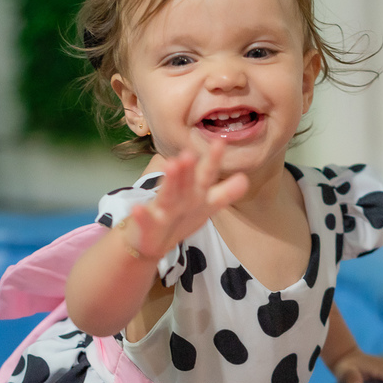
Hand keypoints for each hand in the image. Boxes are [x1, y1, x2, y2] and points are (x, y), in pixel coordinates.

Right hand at [121, 141, 247, 257]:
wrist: (151, 241)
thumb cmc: (180, 218)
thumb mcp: (205, 206)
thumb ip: (224, 193)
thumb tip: (244, 179)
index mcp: (195, 193)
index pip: (205, 175)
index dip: (213, 161)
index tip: (220, 142)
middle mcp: (179, 197)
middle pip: (185, 182)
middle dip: (188, 168)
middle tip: (190, 152)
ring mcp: (161, 209)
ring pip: (166, 195)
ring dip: (169, 181)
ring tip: (171, 165)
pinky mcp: (146, 225)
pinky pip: (145, 220)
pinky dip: (141, 215)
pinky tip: (138, 209)